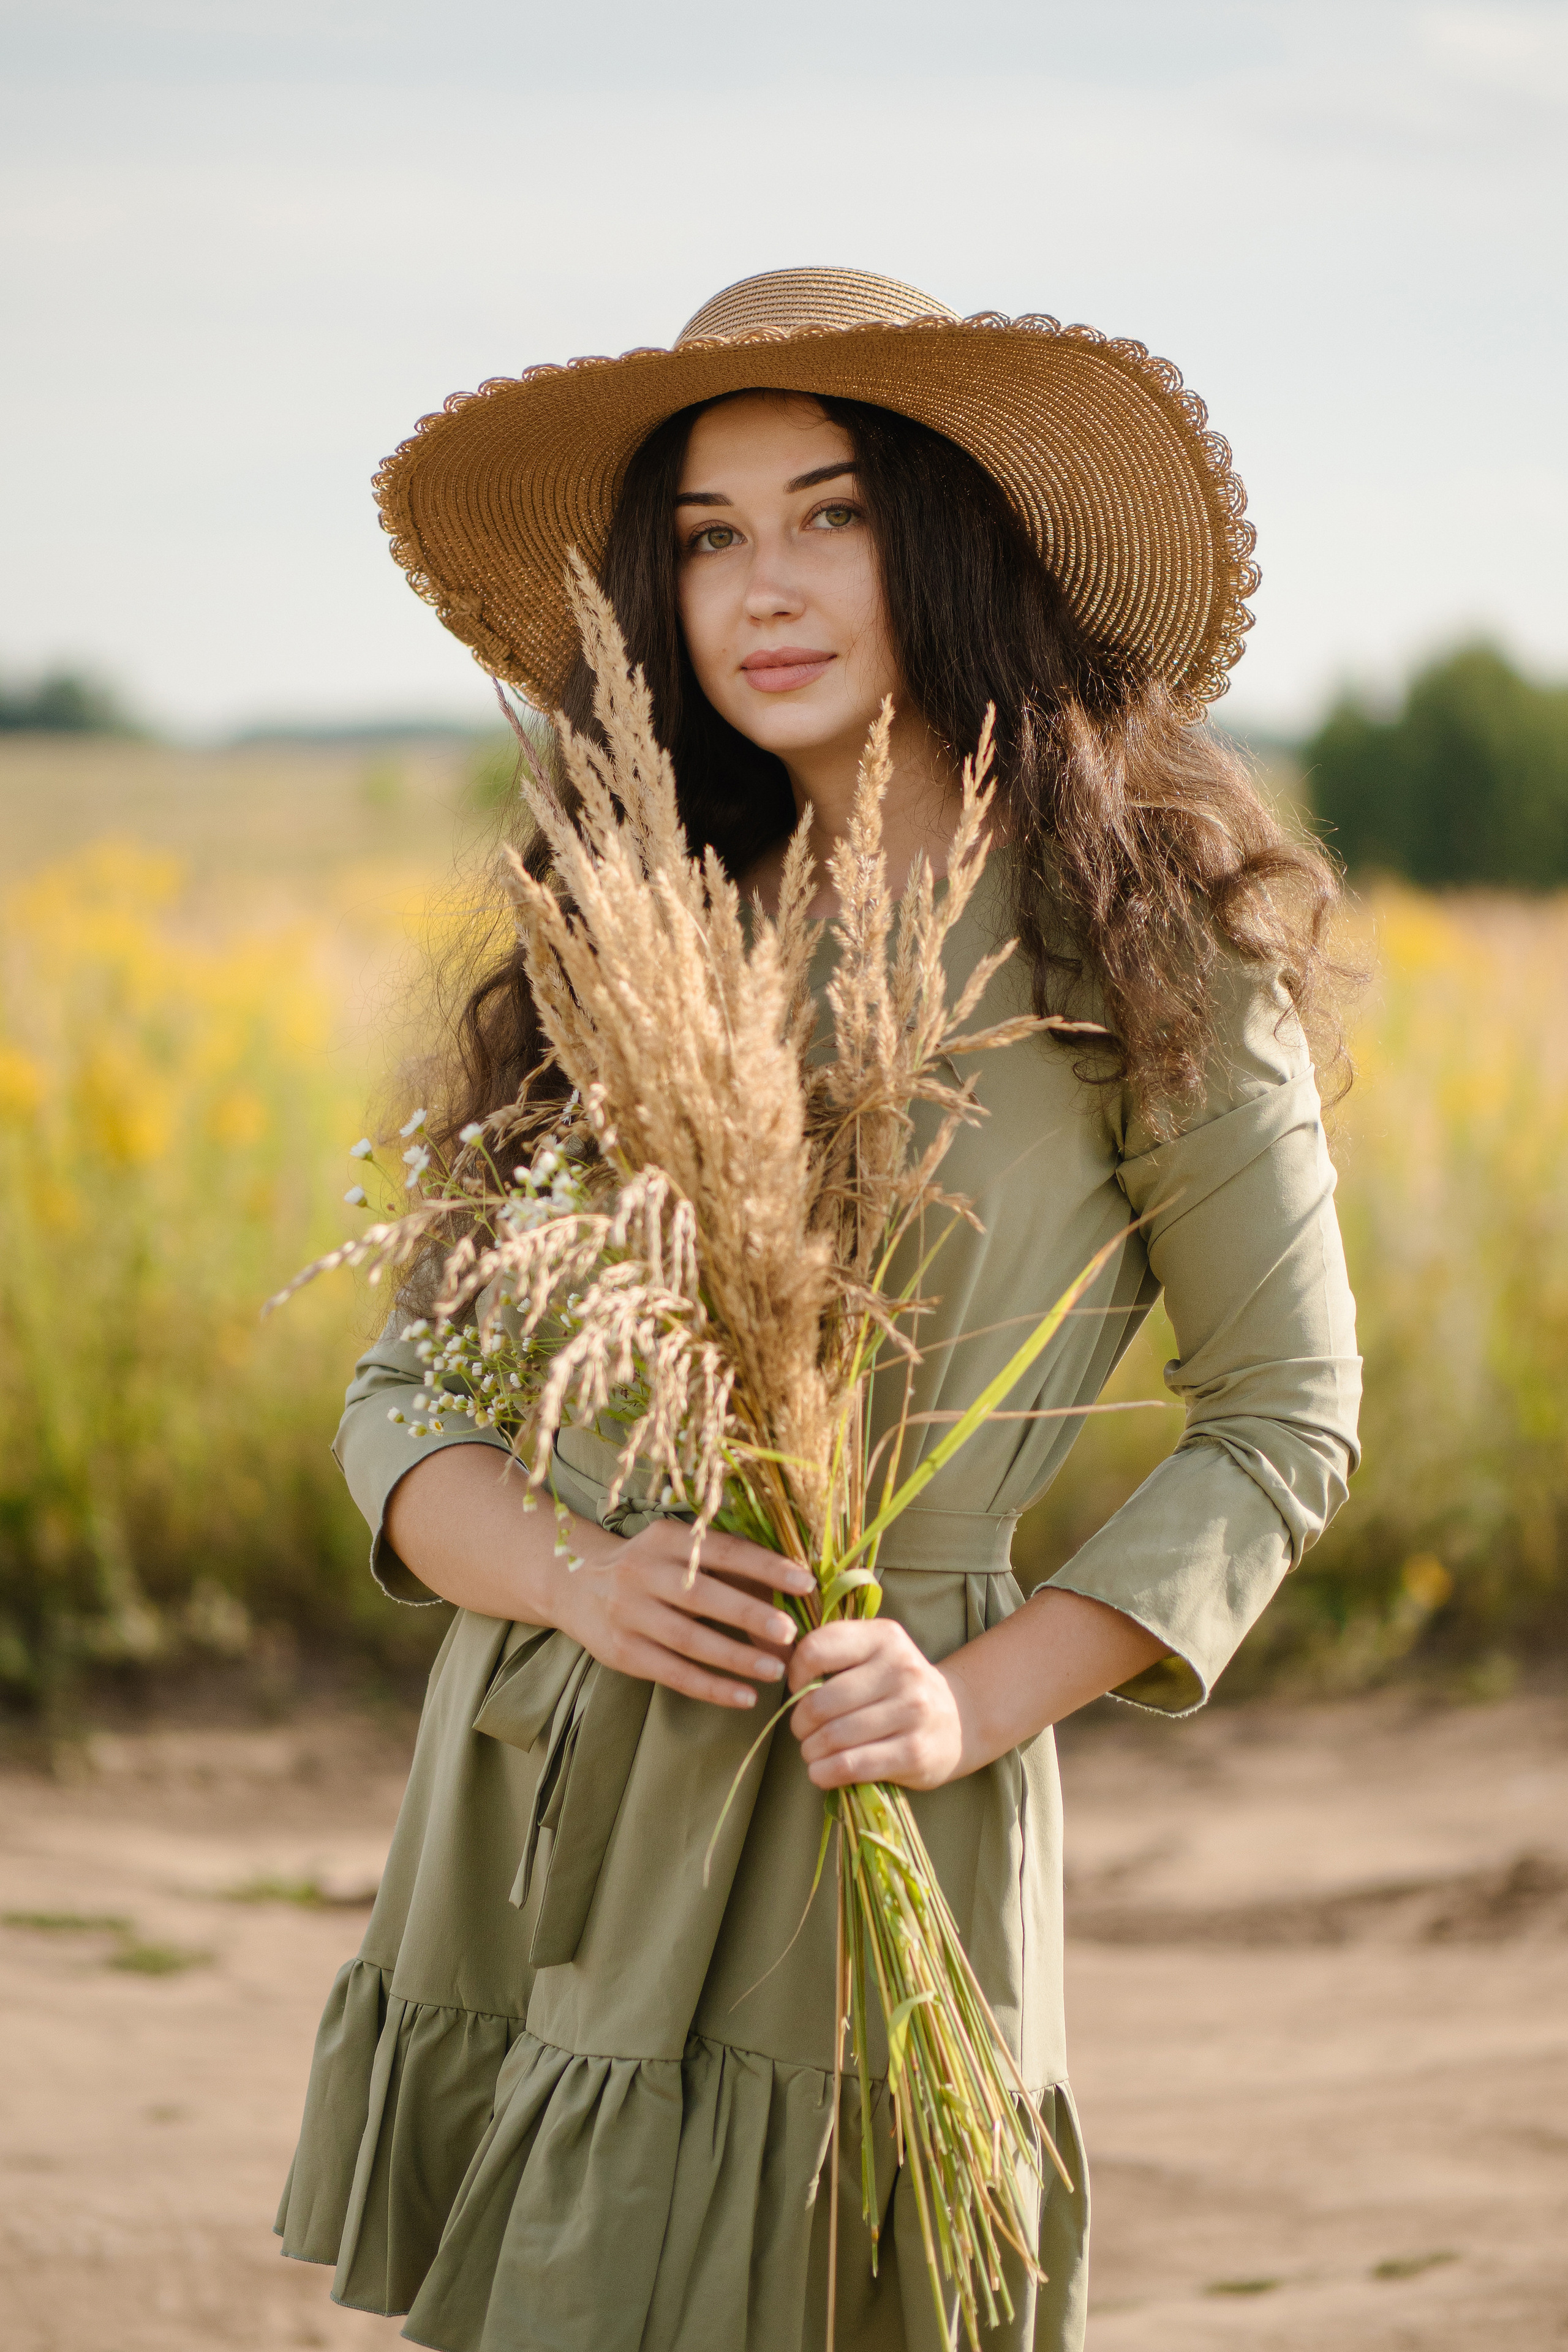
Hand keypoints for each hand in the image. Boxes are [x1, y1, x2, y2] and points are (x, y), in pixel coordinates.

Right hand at [552, 1516, 814, 1710]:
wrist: (574, 1583)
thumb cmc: (651, 1567)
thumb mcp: (681, 1552)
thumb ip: (731, 1569)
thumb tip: (791, 1595)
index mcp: (667, 1539)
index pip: (723, 1551)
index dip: (765, 1566)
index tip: (806, 1583)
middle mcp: (643, 1572)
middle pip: (702, 1596)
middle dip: (749, 1614)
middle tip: (791, 1633)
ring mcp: (628, 1613)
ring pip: (689, 1640)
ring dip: (736, 1657)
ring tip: (776, 1671)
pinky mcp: (621, 1652)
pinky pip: (673, 1673)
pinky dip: (712, 1687)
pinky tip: (745, 1696)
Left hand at [787, 1617, 969, 1790]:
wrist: (962, 1717)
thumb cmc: (900, 1686)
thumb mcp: (875, 1654)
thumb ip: (834, 1652)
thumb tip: (774, 1659)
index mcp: (884, 1637)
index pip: (816, 1649)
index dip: (796, 1673)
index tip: (799, 1688)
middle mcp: (901, 1669)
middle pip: (820, 1701)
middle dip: (800, 1722)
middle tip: (803, 1730)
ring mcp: (911, 1711)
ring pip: (833, 1736)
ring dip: (811, 1751)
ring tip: (813, 1752)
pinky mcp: (914, 1752)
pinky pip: (851, 1765)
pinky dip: (825, 1773)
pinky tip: (822, 1772)